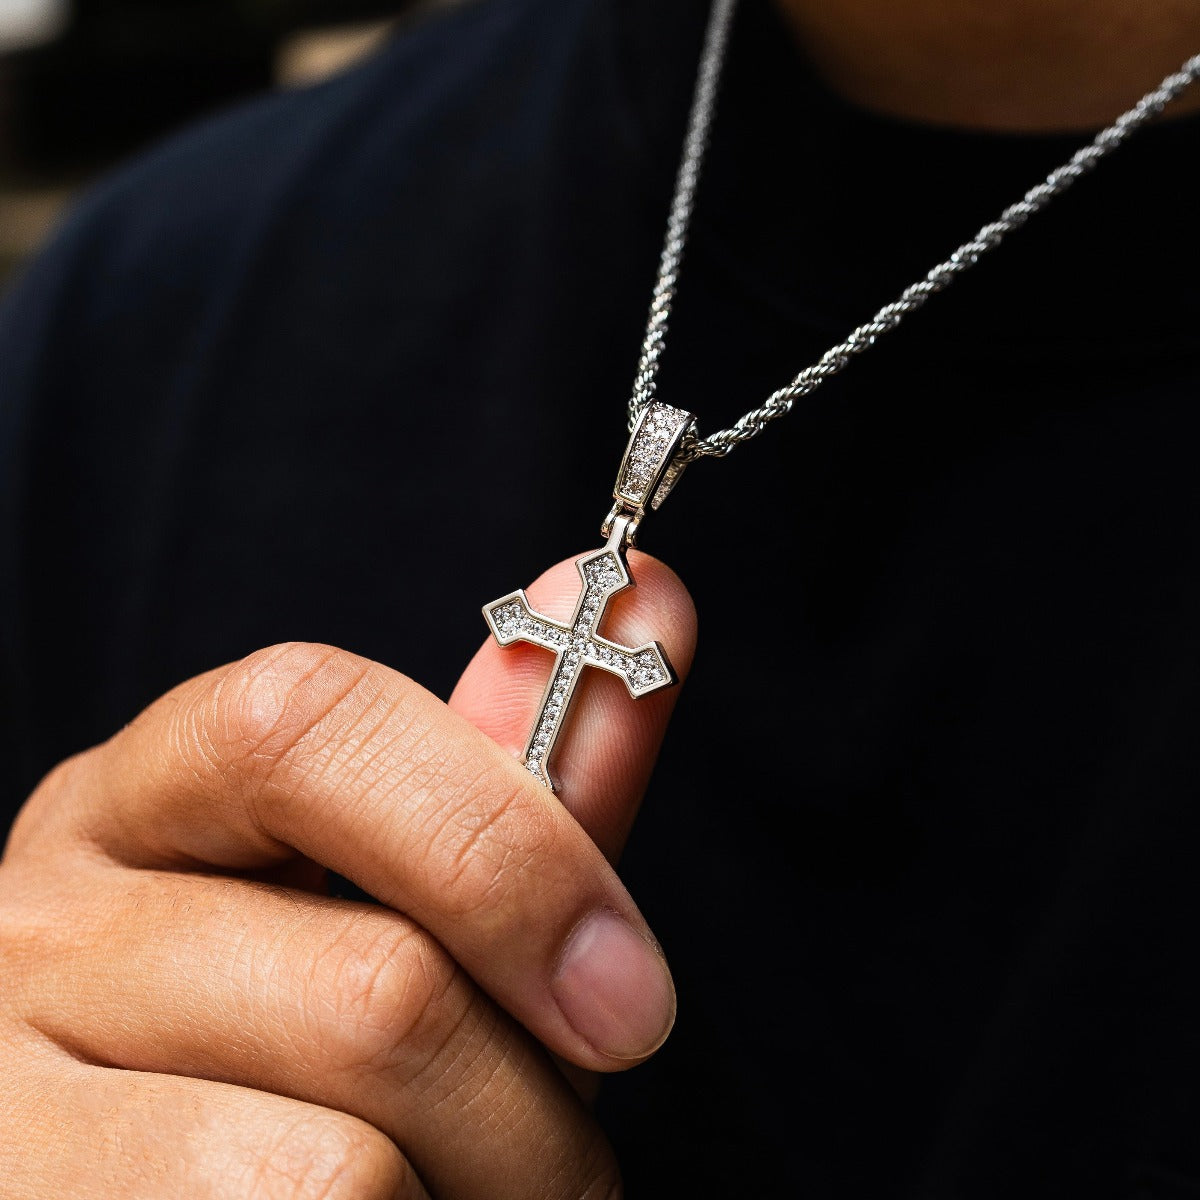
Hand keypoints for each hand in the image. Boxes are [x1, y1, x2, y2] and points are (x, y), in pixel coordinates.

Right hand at [0, 551, 695, 1198]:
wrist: (127, 1187)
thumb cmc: (290, 1033)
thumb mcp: (388, 892)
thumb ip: (518, 778)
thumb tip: (651, 596)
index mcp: (149, 801)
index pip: (307, 728)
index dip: (507, 849)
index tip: (630, 992)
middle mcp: (44, 924)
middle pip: (377, 989)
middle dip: (532, 1103)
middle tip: (559, 1153)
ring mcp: (4, 1099)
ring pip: (347, 1164)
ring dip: (480, 1199)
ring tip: (461, 1196)